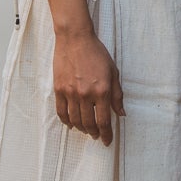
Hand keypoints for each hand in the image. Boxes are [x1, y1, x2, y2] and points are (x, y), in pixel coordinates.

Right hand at [53, 30, 124, 144]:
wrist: (75, 39)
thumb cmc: (96, 53)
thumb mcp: (113, 72)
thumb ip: (117, 95)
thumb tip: (120, 113)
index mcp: (102, 91)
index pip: (104, 121)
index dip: (106, 134)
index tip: (106, 141)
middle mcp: (86, 94)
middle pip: (89, 123)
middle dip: (94, 133)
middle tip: (96, 135)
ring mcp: (70, 92)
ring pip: (75, 120)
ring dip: (81, 128)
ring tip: (85, 129)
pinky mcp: (59, 89)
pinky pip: (61, 111)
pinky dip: (66, 121)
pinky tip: (71, 123)